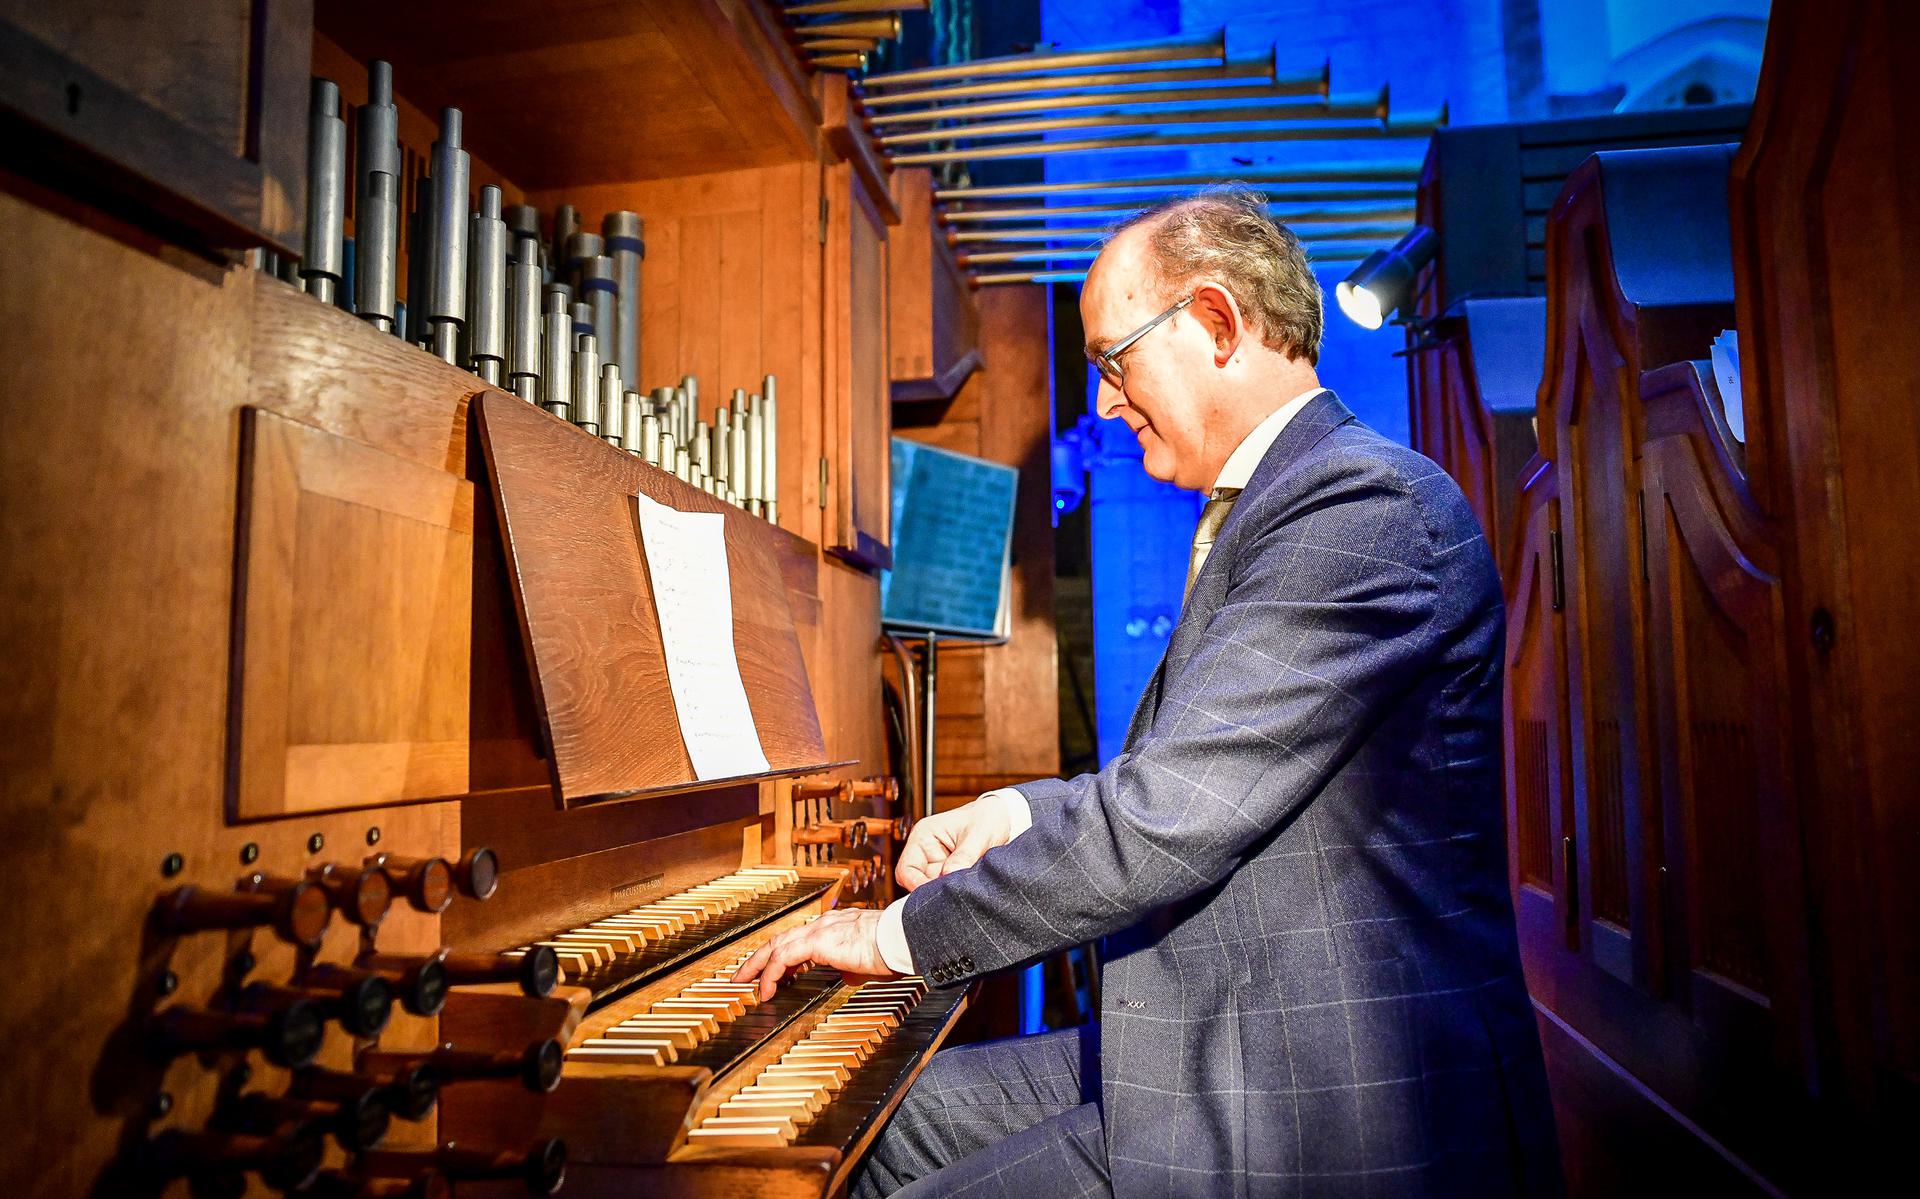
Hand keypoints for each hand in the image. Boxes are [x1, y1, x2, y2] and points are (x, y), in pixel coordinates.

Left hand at [731, 908, 893, 1000]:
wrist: (901, 938)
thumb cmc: (892, 948)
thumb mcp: (868, 961)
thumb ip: (853, 967)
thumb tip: (847, 977)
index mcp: (835, 926)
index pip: (799, 938)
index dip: (781, 954)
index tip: (771, 971)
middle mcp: (825, 924)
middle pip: (780, 939)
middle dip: (759, 958)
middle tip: (744, 975)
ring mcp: (820, 930)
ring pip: (776, 945)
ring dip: (757, 965)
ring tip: (744, 983)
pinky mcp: (818, 942)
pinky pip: (783, 958)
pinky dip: (770, 974)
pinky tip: (767, 990)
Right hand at [896, 797, 1012, 891]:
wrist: (1002, 818)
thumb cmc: (987, 818)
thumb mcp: (979, 834)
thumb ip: (964, 855)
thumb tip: (949, 874)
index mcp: (924, 837)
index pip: (906, 869)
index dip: (916, 885)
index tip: (936, 895)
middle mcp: (925, 852)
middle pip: (916, 883)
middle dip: (933, 892)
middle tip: (954, 897)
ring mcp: (937, 865)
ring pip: (931, 889)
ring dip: (945, 893)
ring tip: (964, 892)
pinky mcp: (950, 874)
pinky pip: (946, 890)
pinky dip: (955, 893)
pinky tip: (968, 892)